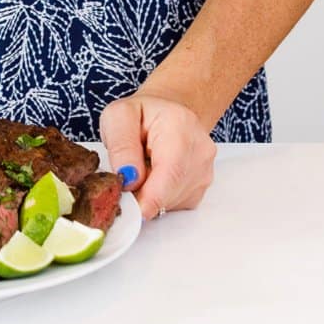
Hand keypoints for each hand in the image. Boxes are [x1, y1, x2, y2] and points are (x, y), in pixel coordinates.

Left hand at [99, 92, 216, 219]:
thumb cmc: (142, 115)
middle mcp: (200, 150)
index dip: (149, 199)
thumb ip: (121, 145)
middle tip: (125, 176)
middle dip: (141, 195)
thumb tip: (128, 177)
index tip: (130, 209)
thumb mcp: (118, 116)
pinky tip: (155, 176)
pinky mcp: (202, 188)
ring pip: (171, 203)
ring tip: (142, 168)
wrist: (167, 115)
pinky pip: (176, 206)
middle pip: (169, 193)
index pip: (170, 173)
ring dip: (150, 196)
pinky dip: (160, 198)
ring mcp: (205, 171)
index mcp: (180, 125)